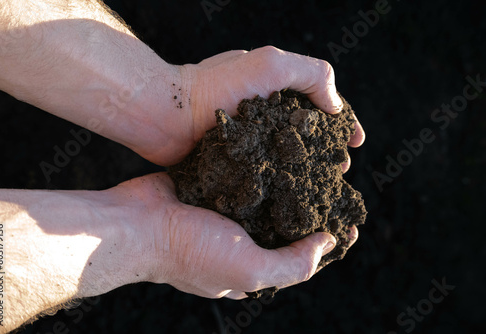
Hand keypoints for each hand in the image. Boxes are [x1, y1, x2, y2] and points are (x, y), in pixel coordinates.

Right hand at [110, 172, 357, 298]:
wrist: (134, 222)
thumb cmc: (189, 251)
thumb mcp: (248, 270)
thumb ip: (292, 264)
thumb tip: (327, 244)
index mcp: (249, 264)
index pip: (299, 257)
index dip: (327, 243)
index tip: (351, 223)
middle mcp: (240, 239)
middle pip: (285, 224)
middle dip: (310, 207)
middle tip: (335, 183)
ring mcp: (224, 211)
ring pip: (266, 195)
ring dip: (288, 181)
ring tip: (312, 160)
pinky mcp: (212, 186)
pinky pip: (243, 175)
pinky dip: (261, 165)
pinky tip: (278, 147)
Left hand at [142, 46, 364, 166]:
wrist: (165, 114)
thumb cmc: (216, 86)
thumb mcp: (271, 65)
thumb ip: (311, 75)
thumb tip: (335, 107)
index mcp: (275, 87)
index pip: (319, 102)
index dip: (342, 121)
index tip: (356, 142)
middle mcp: (263, 111)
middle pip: (306, 131)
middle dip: (328, 148)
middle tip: (340, 170)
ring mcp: (247, 136)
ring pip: (286, 153)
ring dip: (307, 168)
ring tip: (321, 187)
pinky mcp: (232, 158)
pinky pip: (263, 170)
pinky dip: (280, 180)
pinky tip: (290, 195)